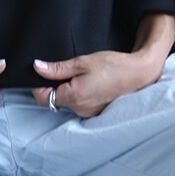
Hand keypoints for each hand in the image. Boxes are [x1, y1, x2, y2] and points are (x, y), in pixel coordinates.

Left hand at [31, 50, 162, 118]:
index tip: (42, 73)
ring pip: (66, 102)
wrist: (137, 74)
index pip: (43, 98)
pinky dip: (78, 94)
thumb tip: (37, 67)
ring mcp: (88, 113)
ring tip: (81, 76)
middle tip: (66, 70)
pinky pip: (78, 104)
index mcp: (73, 97)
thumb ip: (57, 68)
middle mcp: (79, 110)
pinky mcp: (95, 112)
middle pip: (54, 100)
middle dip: (55, 86)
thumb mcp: (82, 62)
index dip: (38, 85)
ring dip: (67, 90)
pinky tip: (88, 83)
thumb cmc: (112, 66)